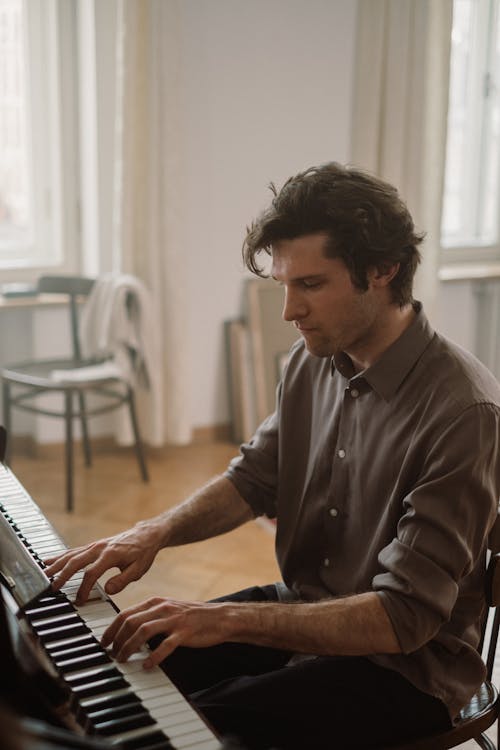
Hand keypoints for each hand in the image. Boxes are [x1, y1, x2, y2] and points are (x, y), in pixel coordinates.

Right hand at [43, 520, 163, 603]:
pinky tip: (48, 561)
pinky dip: (60, 557)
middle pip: (76, 561)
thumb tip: (107, 590)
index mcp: (111, 554)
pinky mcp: (92, 546)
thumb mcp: (139, 569)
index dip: (83, 588)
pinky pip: (73, 551)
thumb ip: (123, 580)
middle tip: (51, 588)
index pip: (92, 573)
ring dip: (56, 565)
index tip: (79, 600)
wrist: (146, 535)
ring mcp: (94, 545)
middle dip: (62, 575)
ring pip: (71, 554)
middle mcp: (99, 547)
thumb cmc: (143, 552)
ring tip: (43, 575)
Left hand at [101, 597, 231, 667]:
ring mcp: (174, 619)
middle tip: (111, 654)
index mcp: (156, 602)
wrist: (220, 617)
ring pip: (143, 631)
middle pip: (131, 621)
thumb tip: (127, 631)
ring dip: (129, 647)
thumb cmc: (192, 617)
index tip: (103, 642)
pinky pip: (166, 645)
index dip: (111, 628)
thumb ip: (150, 617)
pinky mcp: (185, 632)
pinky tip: (147, 665)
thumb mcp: (168, 610)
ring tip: (123, 660)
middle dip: (116, 639)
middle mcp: (163, 608)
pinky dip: (154, 656)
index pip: (126, 613)